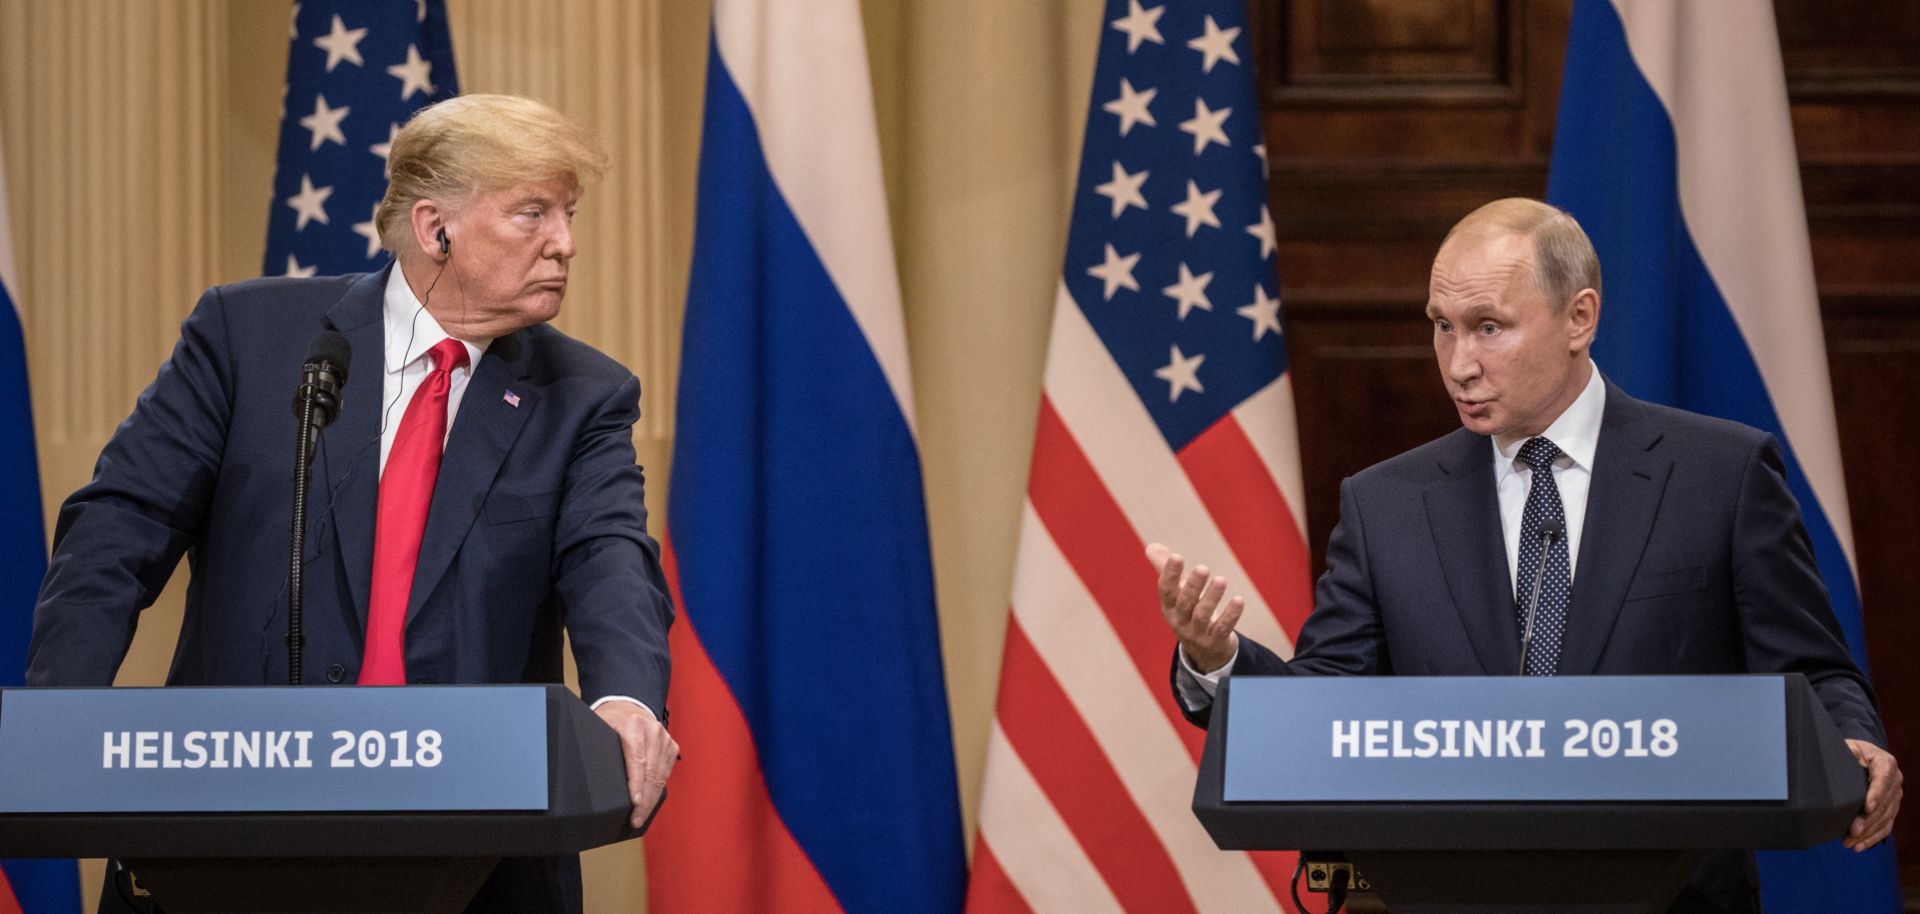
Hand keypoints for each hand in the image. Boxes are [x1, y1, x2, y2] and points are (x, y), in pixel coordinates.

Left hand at [594, 700, 678, 828]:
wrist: (629, 707)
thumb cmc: (610, 721)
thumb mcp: (598, 728)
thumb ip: (597, 747)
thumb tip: (587, 775)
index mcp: (633, 726)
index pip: (637, 759)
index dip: (636, 783)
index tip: (635, 802)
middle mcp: (653, 731)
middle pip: (651, 772)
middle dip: (644, 800)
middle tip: (636, 820)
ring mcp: (665, 739)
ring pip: (660, 776)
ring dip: (651, 799)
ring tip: (641, 817)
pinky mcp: (672, 746)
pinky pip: (666, 773)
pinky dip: (657, 790)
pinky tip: (649, 802)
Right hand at [1146, 543, 1241, 673]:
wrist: (1205, 652)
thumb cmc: (1190, 613)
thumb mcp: (1177, 595)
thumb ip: (1166, 570)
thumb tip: (1152, 547)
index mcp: (1169, 607)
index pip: (1166, 590)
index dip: (1170, 574)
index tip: (1176, 556)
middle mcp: (1180, 621)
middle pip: (1184, 603)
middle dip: (1193, 585)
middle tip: (1203, 568)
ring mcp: (1197, 634)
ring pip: (1202, 615)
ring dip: (1211, 597)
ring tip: (1221, 580)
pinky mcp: (1214, 642)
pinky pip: (1222, 629)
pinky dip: (1230, 615)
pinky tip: (1239, 600)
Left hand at [1843, 738, 1901, 850]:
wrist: (1860, 757)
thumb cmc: (1851, 751)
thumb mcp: (1849, 746)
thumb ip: (1849, 751)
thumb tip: (1852, 753)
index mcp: (1886, 763)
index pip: (1883, 780)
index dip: (1876, 795)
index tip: (1867, 808)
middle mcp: (1895, 781)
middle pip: (1884, 804)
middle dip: (1869, 820)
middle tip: (1853, 831)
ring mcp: (1894, 797)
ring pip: (1884, 819)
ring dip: (1868, 833)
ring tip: (1850, 843)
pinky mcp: (1890, 810)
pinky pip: (1884, 827)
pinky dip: (1872, 838)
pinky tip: (1859, 847)